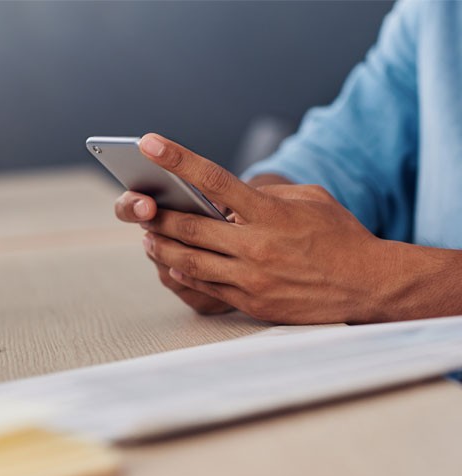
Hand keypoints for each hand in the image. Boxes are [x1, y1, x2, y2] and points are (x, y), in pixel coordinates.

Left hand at [123, 133, 395, 324]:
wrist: (368, 286)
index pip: (213, 179)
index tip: (148, 143)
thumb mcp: (311, 199)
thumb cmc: (339, 236)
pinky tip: (173, 264)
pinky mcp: (251, 302)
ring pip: (189, 261)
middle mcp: (257, 245)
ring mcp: (252, 277)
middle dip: (157, 216)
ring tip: (148, 238)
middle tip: (138, 206)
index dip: (177, 159)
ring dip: (162, 248)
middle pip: (190, 227)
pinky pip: (205, 287)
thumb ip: (266, 194)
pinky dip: (184, 273)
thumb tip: (228, 196)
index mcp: (270, 213)